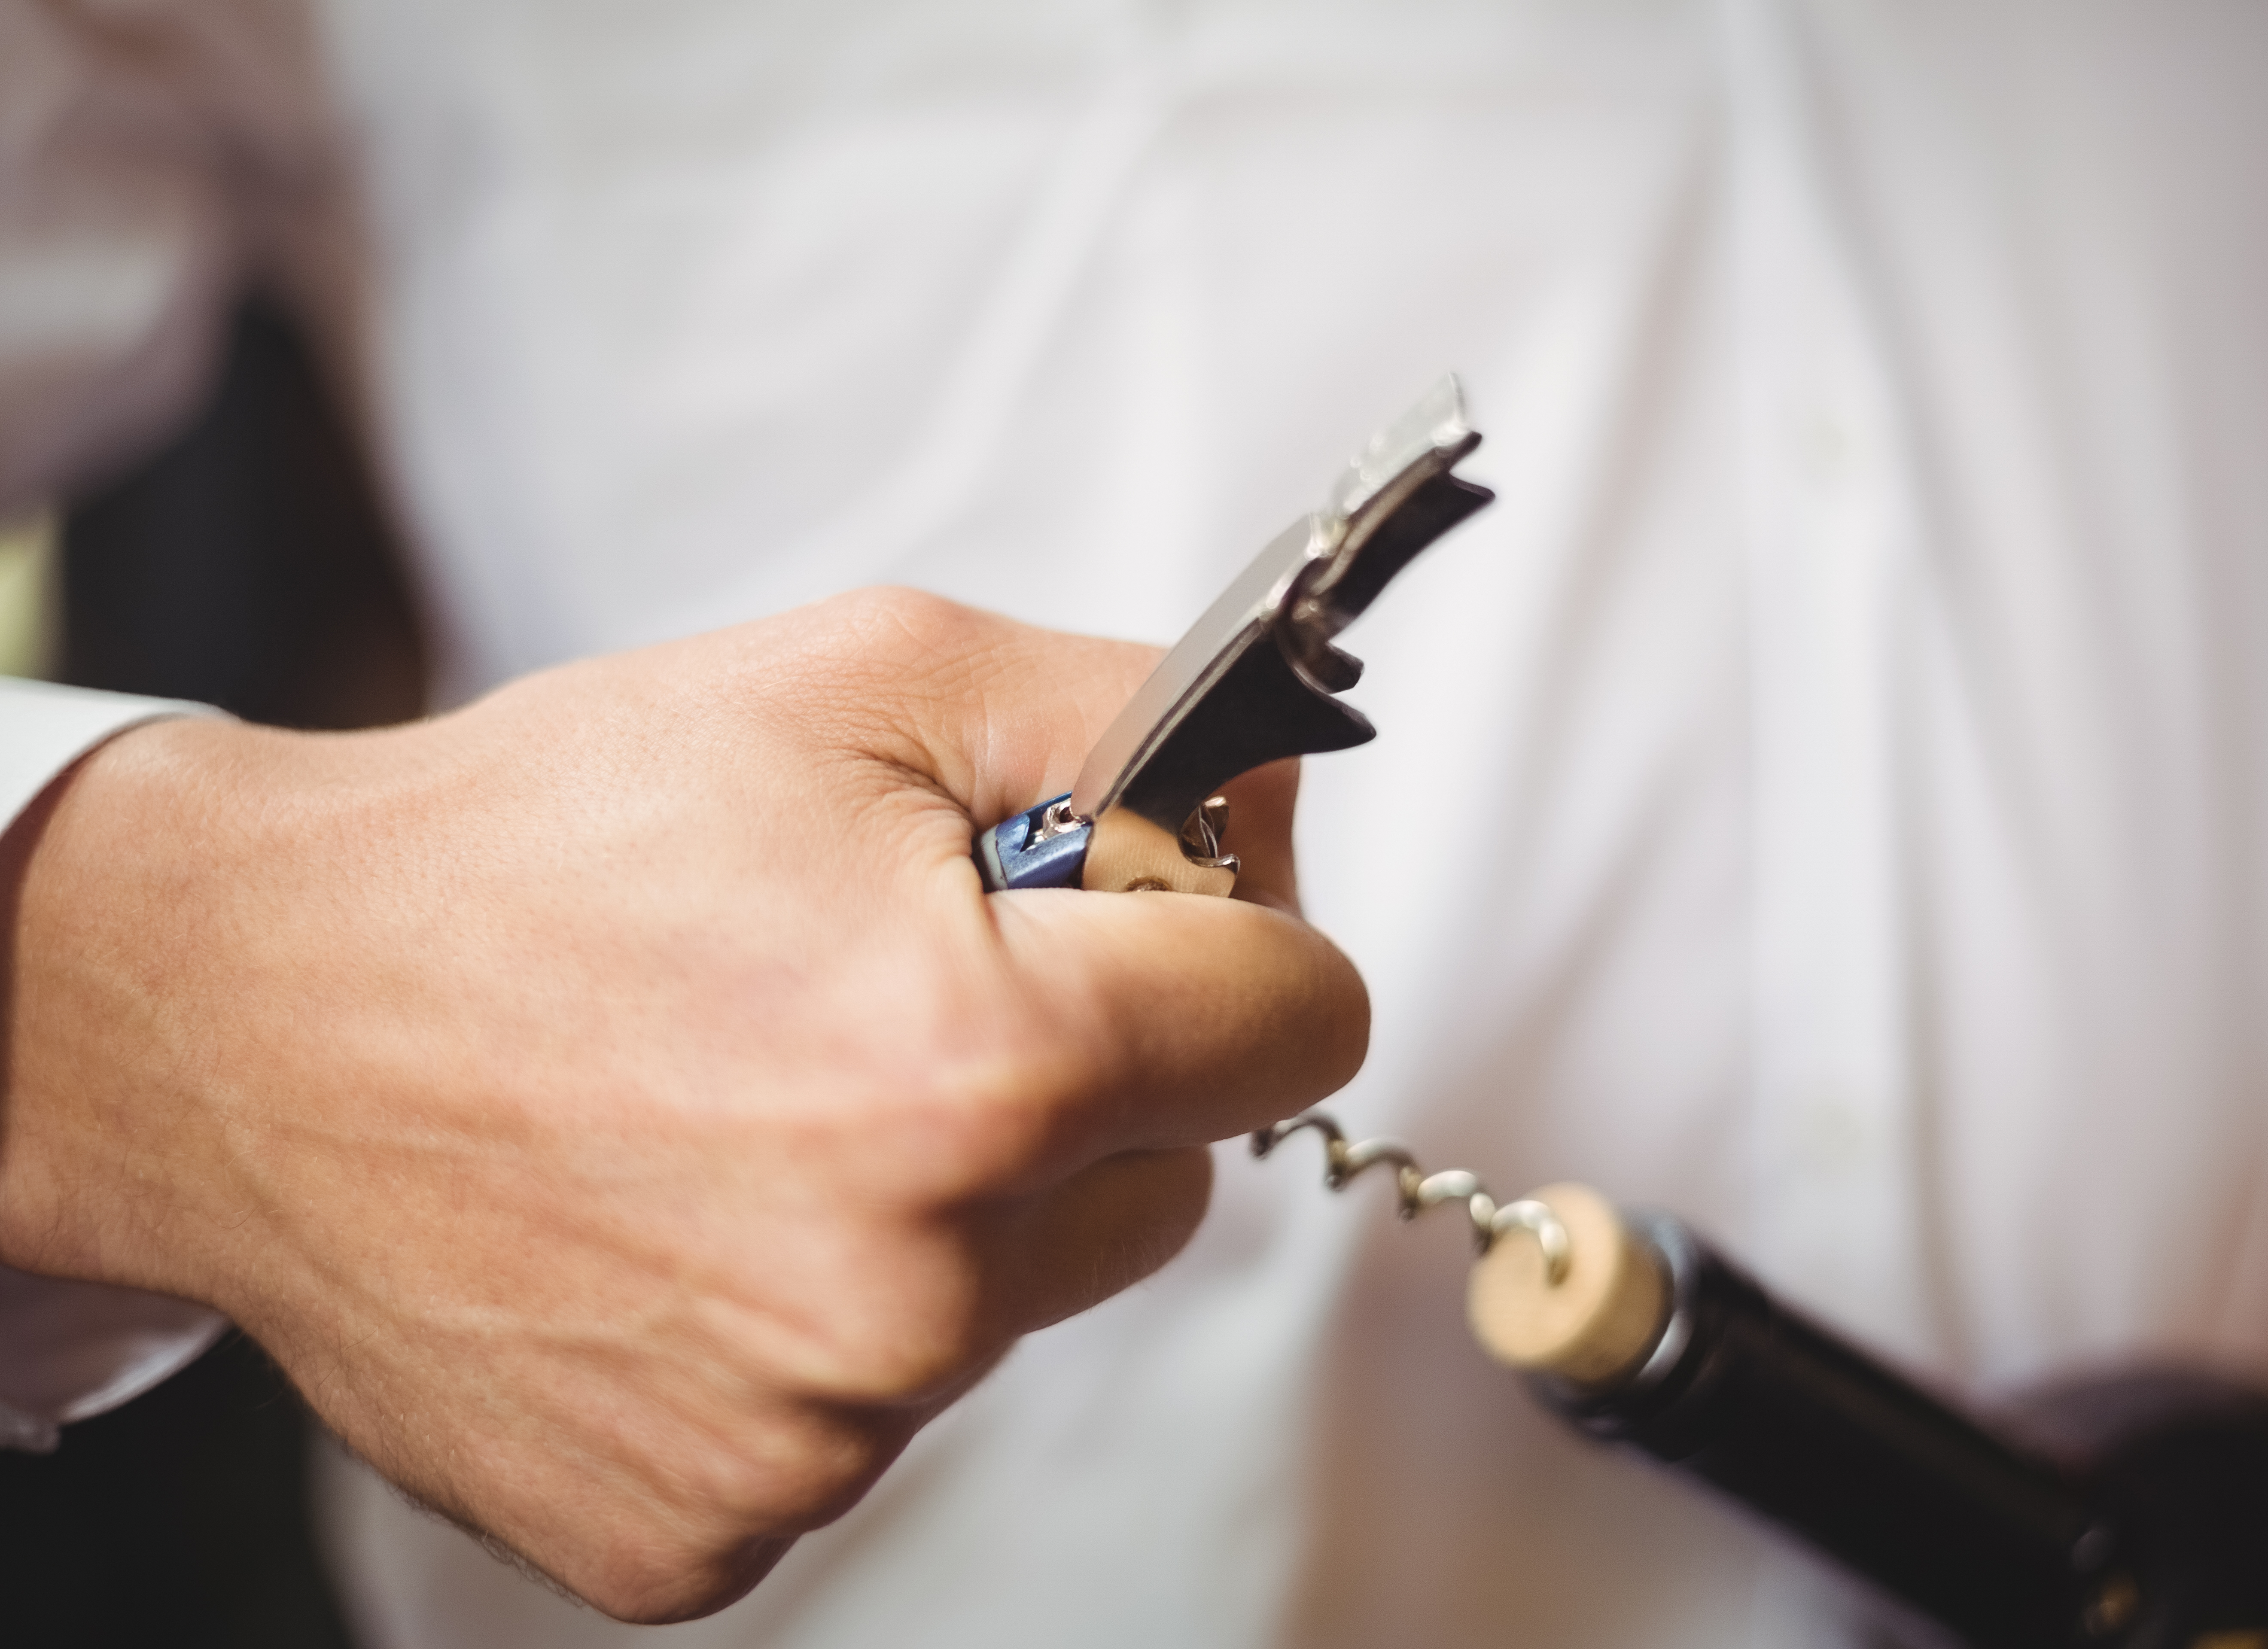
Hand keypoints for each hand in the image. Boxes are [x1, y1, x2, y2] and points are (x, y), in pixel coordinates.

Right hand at [0, 589, 1365, 1621]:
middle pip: (1169, 1176)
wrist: (253, 1020)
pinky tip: (685, 1225)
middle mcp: (918, 1286)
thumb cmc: (536, 847)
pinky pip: (869, 1416)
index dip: (1237, 945)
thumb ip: (1127, 716)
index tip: (1146, 923)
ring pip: (1016, 1299)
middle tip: (894, 1002)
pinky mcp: (712, 1526)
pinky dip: (810, 1325)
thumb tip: (1280, 786)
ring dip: (941, 1206)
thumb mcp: (863, 681)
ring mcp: (816, 1433)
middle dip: (1081, 1081)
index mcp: (985, 1069)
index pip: (1301, 1023)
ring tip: (755, 1105)